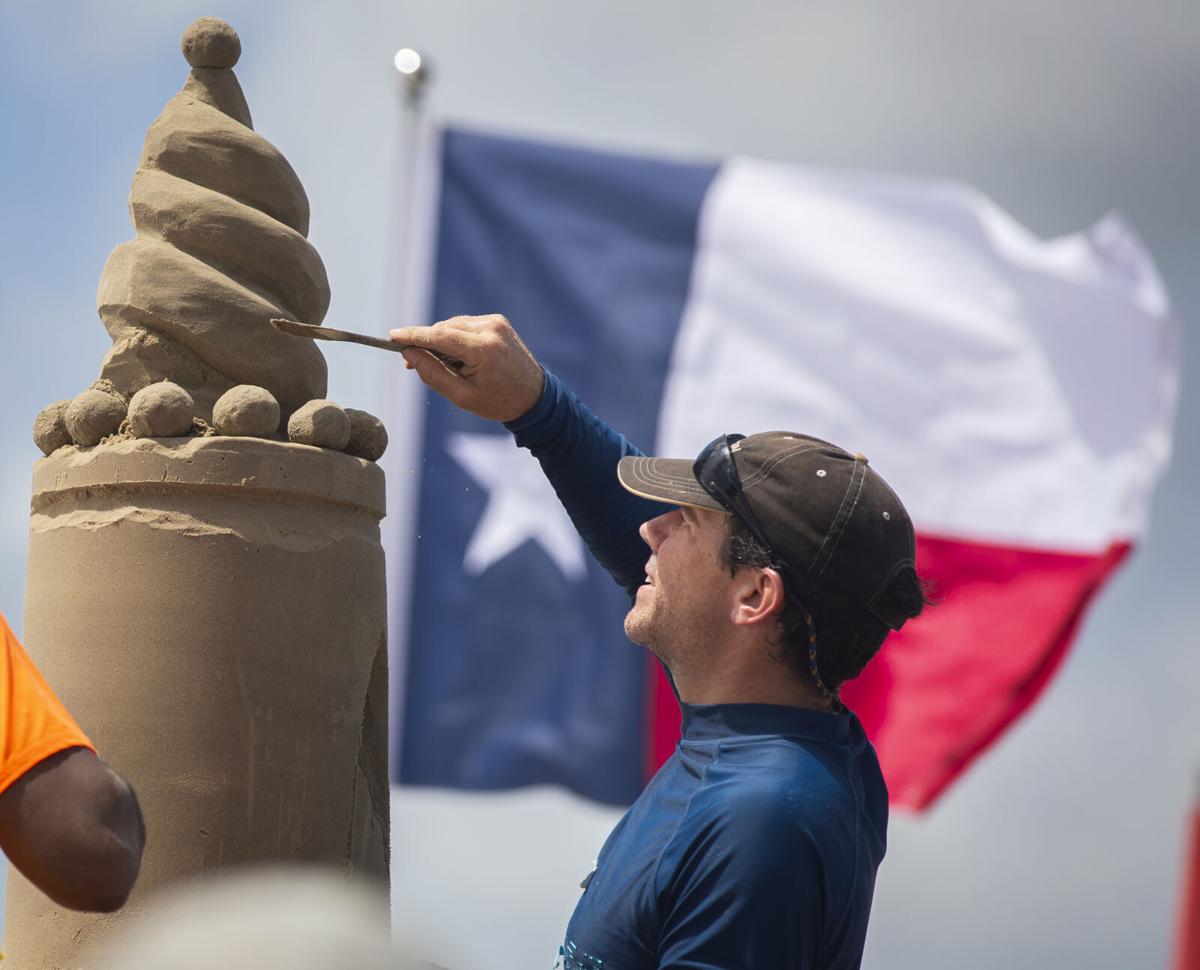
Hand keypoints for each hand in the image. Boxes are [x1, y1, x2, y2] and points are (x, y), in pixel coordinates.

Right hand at [390, 315, 544, 422]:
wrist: (534, 397)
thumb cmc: (498, 401)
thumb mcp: (461, 396)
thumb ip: (433, 374)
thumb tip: (408, 354)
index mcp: (483, 350)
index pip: (439, 336)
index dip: (413, 336)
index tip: (392, 337)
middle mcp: (490, 329)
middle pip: (444, 329)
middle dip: (425, 342)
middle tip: (409, 361)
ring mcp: (496, 322)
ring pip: (453, 325)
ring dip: (441, 340)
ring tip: (441, 365)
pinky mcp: (498, 321)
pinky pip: (466, 325)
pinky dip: (455, 337)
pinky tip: (457, 356)